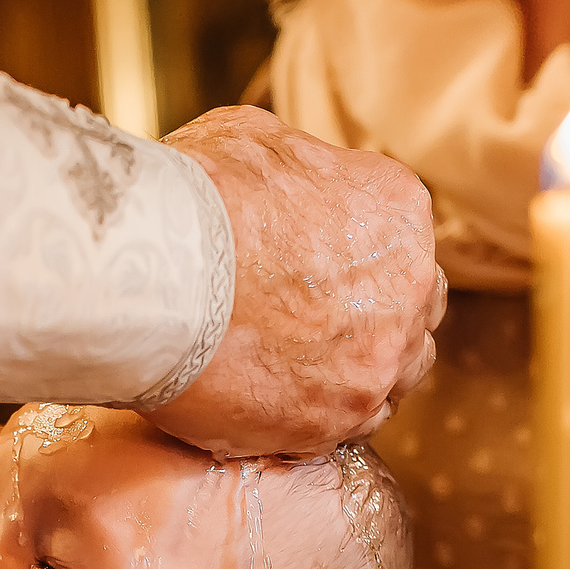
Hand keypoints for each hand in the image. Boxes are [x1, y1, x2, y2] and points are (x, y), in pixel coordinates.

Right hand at [147, 107, 443, 455]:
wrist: (157, 274)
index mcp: (397, 209)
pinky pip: (352, 427)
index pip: (402, 242)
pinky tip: (282, 404)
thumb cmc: (195, 199)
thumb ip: (296, 170)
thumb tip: (283, 189)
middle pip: (412, 310)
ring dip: (358, 371)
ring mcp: (378, 360)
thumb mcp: (253, 141)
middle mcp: (409, 285)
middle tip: (314, 322)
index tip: (321, 273)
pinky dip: (323, 417)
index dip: (361, 259)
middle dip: (375, 316)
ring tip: (297, 369)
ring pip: (395, 375)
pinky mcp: (336, 420)